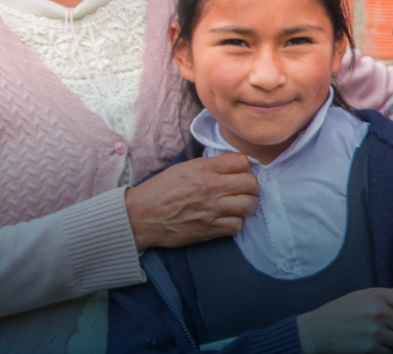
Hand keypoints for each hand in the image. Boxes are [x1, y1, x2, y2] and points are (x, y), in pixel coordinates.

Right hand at [124, 152, 257, 250]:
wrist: (140, 217)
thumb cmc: (158, 191)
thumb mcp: (182, 169)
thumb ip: (207, 166)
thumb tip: (229, 166)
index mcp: (203, 169)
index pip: (241, 161)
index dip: (244, 166)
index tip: (240, 172)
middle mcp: (210, 188)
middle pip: (250, 183)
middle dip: (251, 186)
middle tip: (245, 189)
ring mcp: (211, 210)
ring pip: (249, 205)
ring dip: (248, 205)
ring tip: (240, 205)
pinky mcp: (209, 230)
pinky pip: (237, 225)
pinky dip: (235, 222)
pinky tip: (228, 219)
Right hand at [296, 288, 392, 353]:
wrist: (316, 331)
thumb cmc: (340, 312)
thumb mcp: (362, 295)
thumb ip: (386, 297)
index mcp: (378, 297)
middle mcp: (378, 315)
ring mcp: (374, 335)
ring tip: (381, 339)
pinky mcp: (370, 351)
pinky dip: (385, 352)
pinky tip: (375, 346)